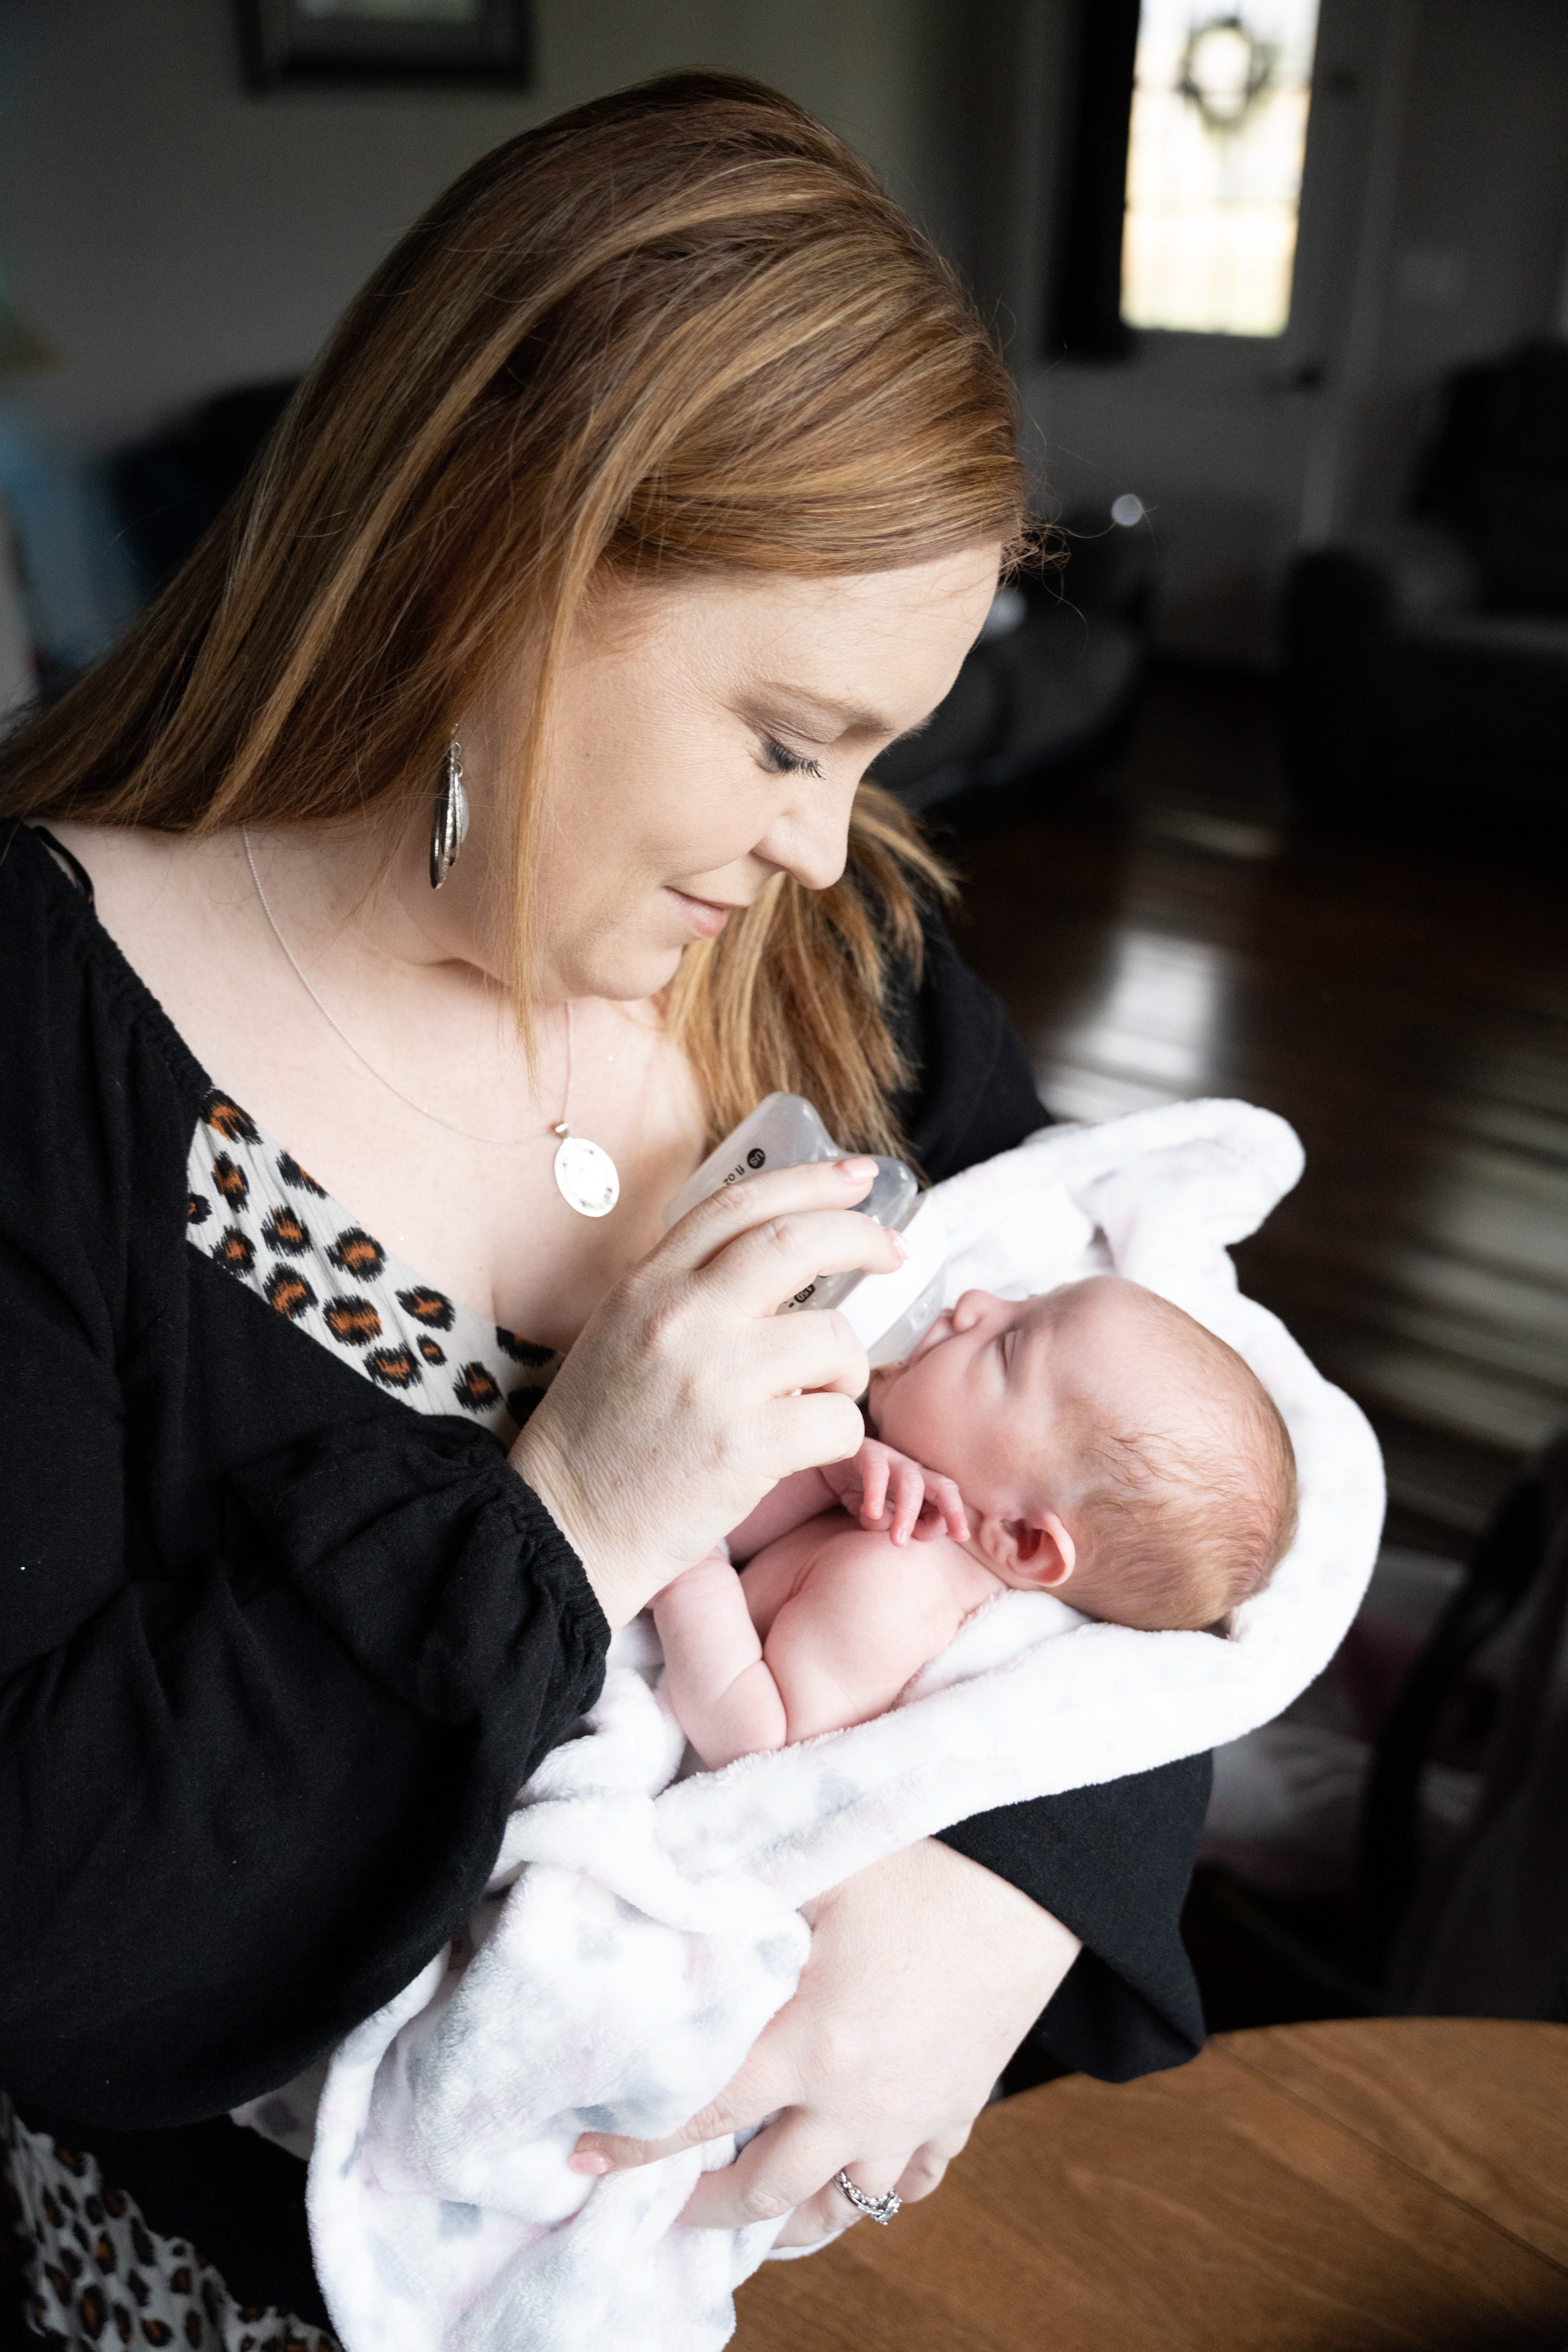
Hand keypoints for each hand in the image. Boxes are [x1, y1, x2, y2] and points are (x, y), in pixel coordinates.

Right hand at [510, 1159, 907, 1627]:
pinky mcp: (742, 1447)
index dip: (811, 1181)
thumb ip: (688, 1290)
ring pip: (833, 1340)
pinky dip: (841, 1431)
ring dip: (849, 1367)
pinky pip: (838, 1420)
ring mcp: (713, 1380)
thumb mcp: (624, 1332)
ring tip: (827, 1392)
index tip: (859, 1177)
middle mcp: (680, 1317)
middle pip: (796, 1242)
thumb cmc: (603, 1435)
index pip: (739, 1205)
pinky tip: (808, 1443)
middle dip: (861, 1237)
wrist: (566, 1525)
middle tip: (892, 1252)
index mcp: (648, 1284)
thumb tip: (782, 1258)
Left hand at [567, 1839, 1079, 2244]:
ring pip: (844, 2208)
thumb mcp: (818, 1865)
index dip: (635, 2146)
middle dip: (705, 2208)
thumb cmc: (930, 1853)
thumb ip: (736, 1897)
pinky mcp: (962, 2103)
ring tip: (750, 2225)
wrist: (1044, 1868)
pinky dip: (881, 2191)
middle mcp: (860, 2100)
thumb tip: (657, 1907)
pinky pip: (918, 2178)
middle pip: (765, 2190)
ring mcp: (916, 2113)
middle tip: (664, 2207)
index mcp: (811, 2042)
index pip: (699, 2115)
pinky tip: (856, 2182)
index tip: (583, 2160)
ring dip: (788, 2225)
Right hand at [818, 1439, 968, 1546]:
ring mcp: (890, 1460)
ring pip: (911, 1482)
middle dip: (952, 1509)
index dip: (954, 1516)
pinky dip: (876, 1492)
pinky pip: (876, 1471)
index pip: (946, 1501)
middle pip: (942, 1485)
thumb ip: (899, 1528)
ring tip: (898, 1540)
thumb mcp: (882, 1520)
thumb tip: (910, 1535)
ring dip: (908, 1512)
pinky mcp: (866, 1453)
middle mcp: (911, 1472)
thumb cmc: (859, 1498)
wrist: (825, 1471)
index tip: (961, 1535)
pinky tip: (870, 1512)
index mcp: (921, 1488)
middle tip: (955, 1536)